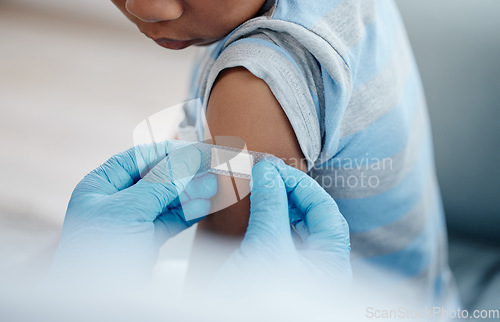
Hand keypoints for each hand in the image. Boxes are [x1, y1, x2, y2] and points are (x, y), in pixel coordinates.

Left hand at [48, 141, 216, 285]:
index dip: (168, 153)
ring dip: (191, 193)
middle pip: (156, 179)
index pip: (138, 159)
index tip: (195, 151)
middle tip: (210, 170)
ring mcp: (131, 223)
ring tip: (214, 187)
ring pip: (167, 201)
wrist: (95, 305)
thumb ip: (159, 185)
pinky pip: (171, 221)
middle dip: (185, 175)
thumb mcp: (128, 212)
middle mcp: (115, 202)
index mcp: (100, 187)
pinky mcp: (145, 242)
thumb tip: (186, 162)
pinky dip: (189, 213)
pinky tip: (205, 207)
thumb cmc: (96, 259)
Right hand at [215, 159, 350, 291]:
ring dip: (278, 204)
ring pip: (294, 226)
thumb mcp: (266, 248)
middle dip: (290, 192)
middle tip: (266, 174)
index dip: (303, 186)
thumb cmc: (257, 305)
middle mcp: (317, 267)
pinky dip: (267, 218)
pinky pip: (278, 237)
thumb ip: (270, 206)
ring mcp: (297, 271)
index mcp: (329, 264)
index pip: (326, 211)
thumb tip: (268, 172)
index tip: (276, 171)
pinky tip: (253, 209)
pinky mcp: (276, 272)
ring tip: (259, 187)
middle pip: (312, 217)